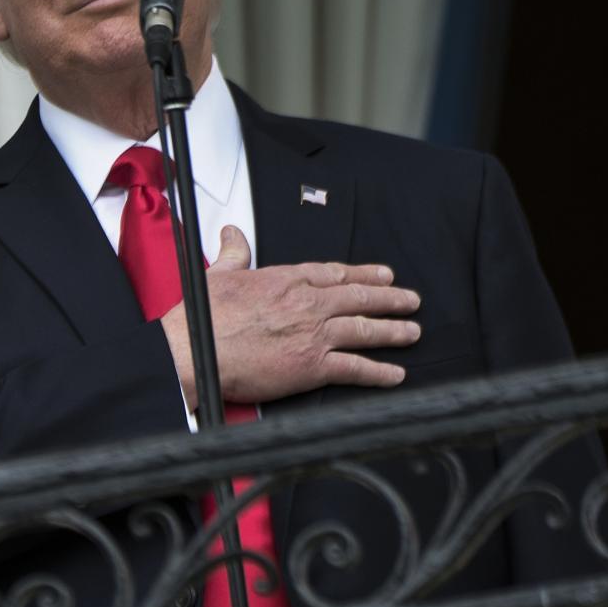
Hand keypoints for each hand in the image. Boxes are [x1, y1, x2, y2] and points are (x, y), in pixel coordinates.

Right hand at [161, 225, 422, 403]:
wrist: (195, 352)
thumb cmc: (202, 318)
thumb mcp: (218, 275)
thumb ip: (234, 253)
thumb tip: (232, 232)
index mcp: (287, 280)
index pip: (335, 274)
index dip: (362, 274)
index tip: (382, 275)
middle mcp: (308, 304)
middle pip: (359, 298)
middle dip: (390, 298)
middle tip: (410, 300)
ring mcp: (314, 335)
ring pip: (365, 329)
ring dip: (393, 331)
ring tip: (412, 331)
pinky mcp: (312, 366)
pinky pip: (355, 368)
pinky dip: (379, 372)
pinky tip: (395, 374)